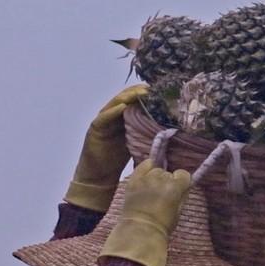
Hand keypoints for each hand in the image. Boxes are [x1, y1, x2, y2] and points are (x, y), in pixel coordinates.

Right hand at [64, 85, 148, 211]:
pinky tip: (122, 106)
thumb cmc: (118, 161)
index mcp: (124, 119)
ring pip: (114, 104)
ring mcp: (103, 121)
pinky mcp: (95, 128)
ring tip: (139, 93)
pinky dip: (112, 111)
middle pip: (125, 99)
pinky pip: (103, 117)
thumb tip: (169, 132)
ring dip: (126, 97)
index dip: (145, 96)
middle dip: (137, 92)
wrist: (99, 177)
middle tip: (151, 88)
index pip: (135, 102)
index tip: (159, 90)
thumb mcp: (136, 144)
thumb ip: (146, 135)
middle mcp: (113, 116)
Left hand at [99, 159, 191, 265]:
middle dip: (168, 182)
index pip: (183, 174)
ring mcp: (146, 178)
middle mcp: (161, 179)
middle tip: (164, 194)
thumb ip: (183, 195)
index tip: (179, 189)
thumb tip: (185, 186)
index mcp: (175, 187)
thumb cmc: (162, 225)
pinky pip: (143, 165)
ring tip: (152, 190)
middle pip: (169, 173)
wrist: (140, 231)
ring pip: (156, 170)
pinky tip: (147, 176)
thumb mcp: (179, 211)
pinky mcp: (134, 180)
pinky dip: (147, 168)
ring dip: (157, 177)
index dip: (182, 182)